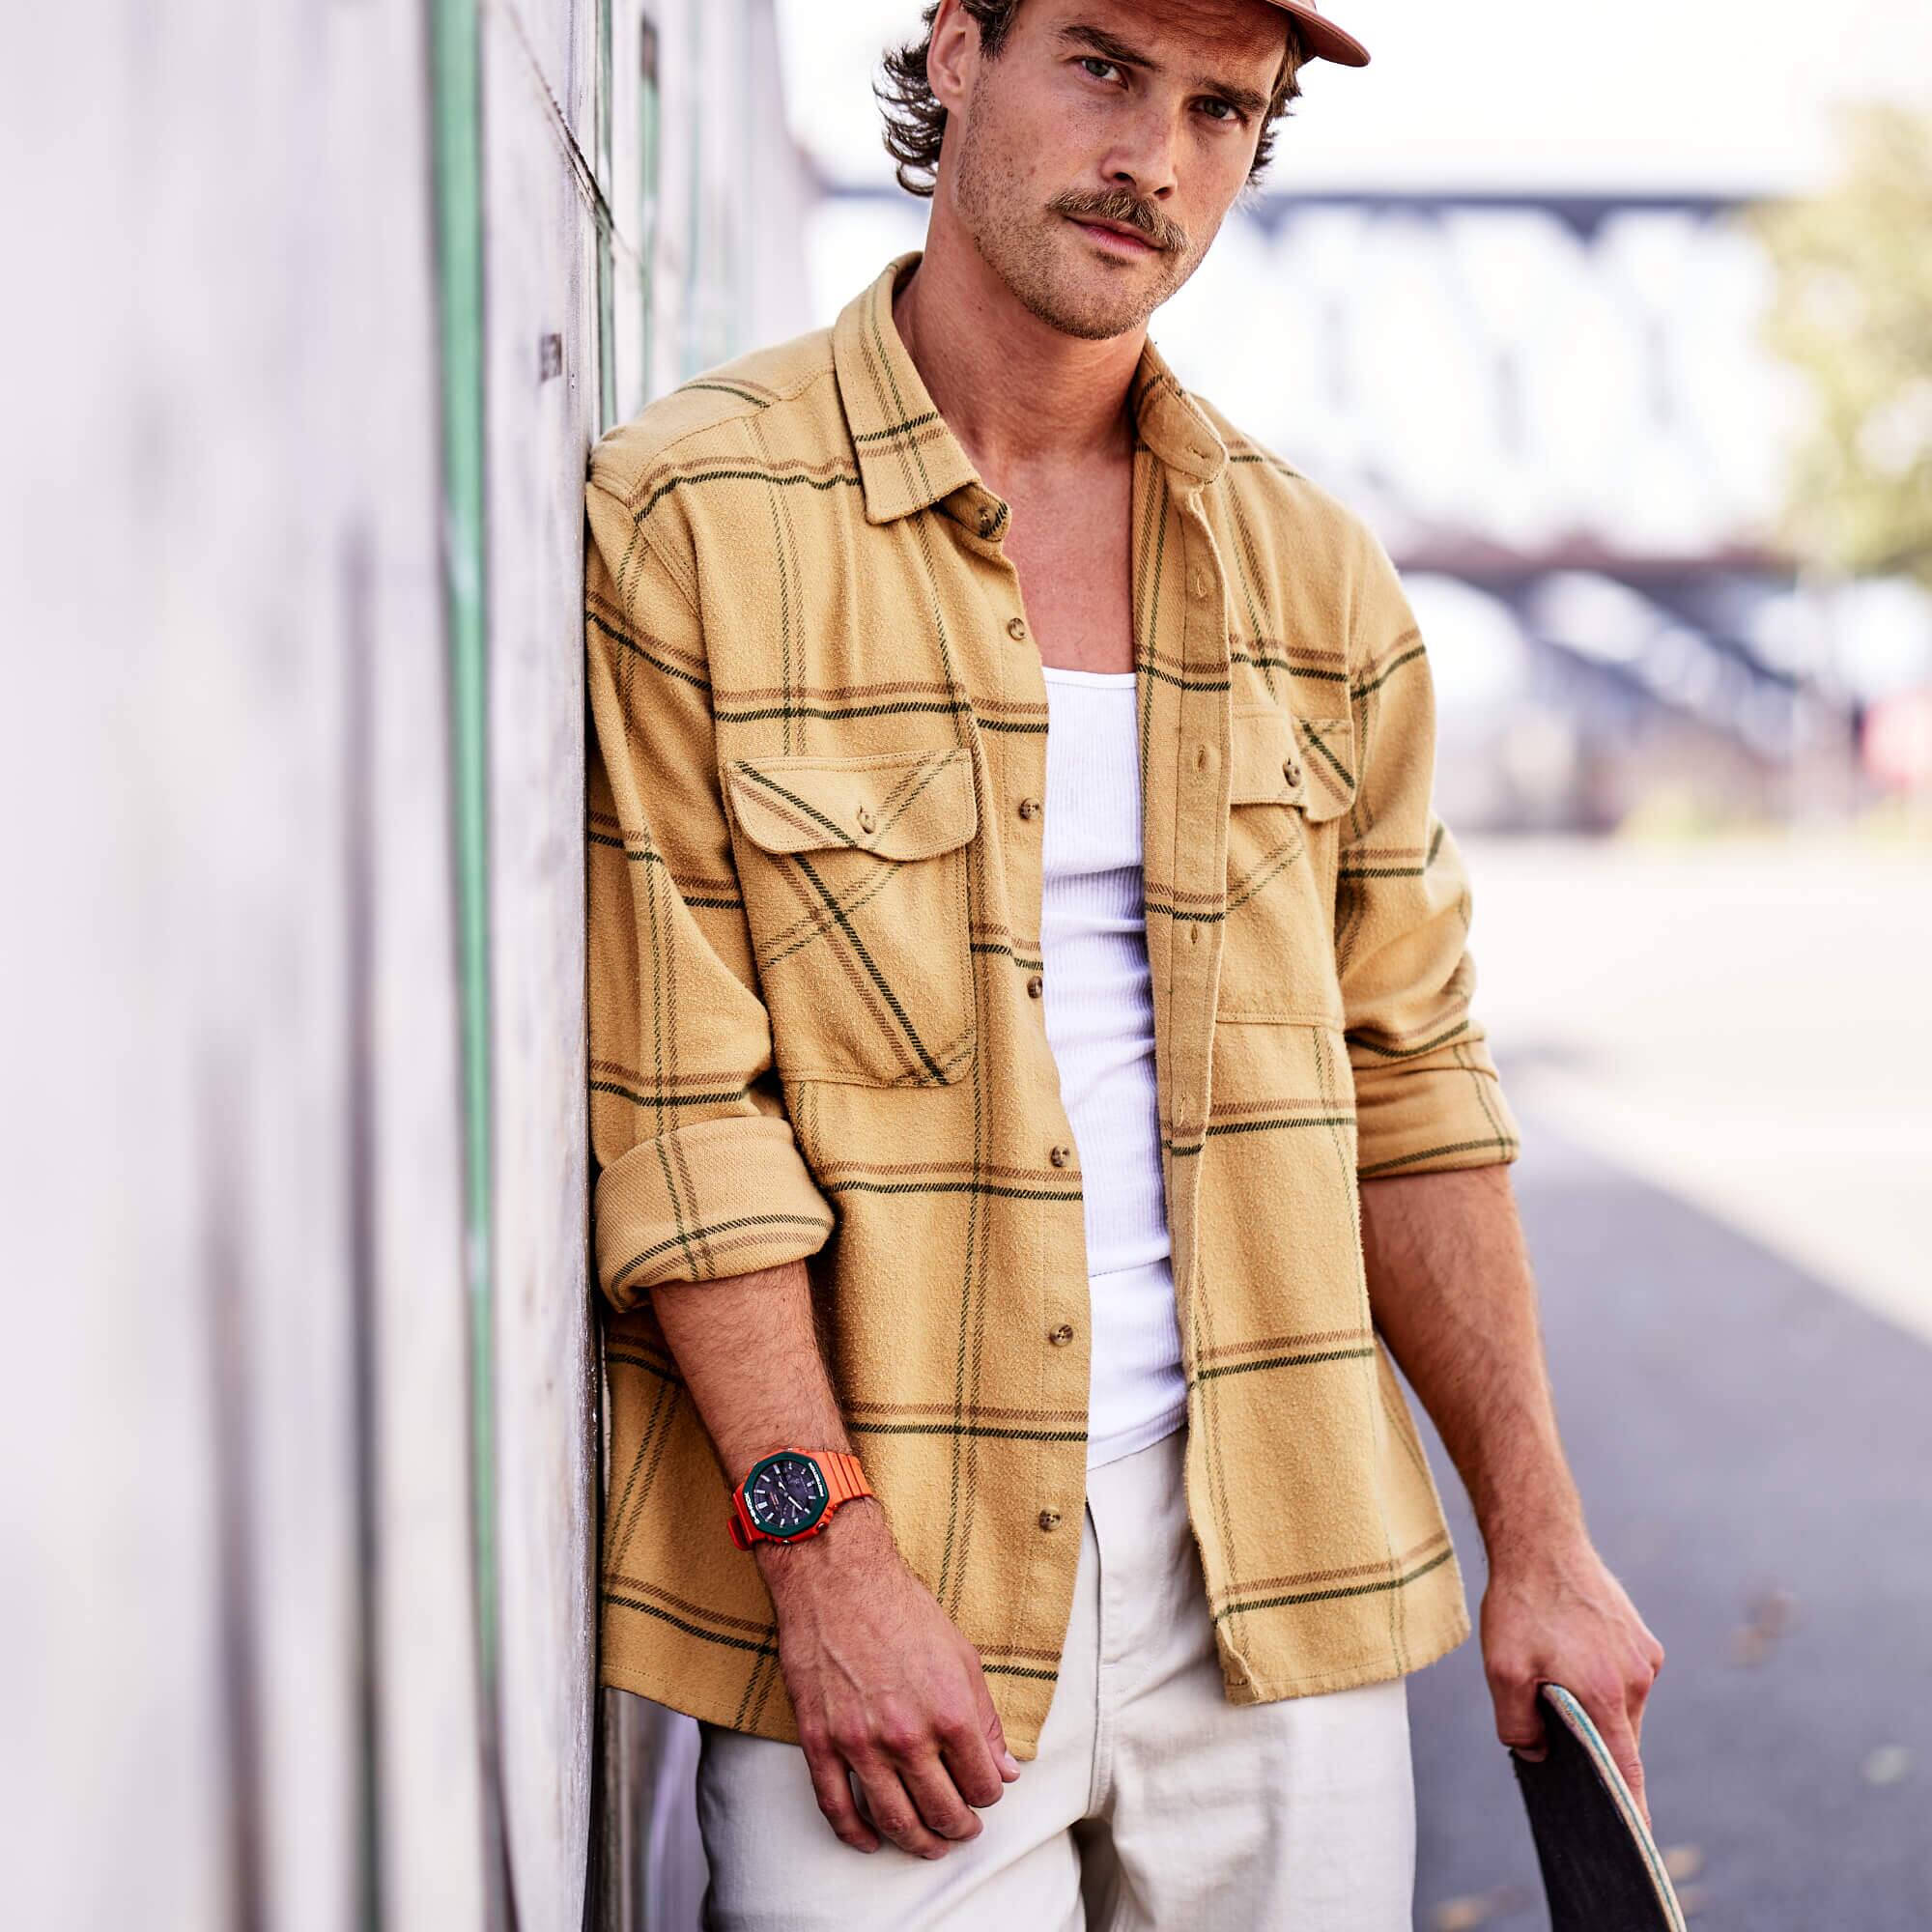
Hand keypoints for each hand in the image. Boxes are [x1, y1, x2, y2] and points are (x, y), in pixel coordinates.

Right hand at [755, 1500, 1022, 1856]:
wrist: (837, 1580)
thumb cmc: (902, 1610)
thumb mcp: (961, 1657)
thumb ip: (986, 1719)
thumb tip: (1005, 1770)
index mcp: (951, 1712)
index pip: (983, 1785)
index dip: (989, 1795)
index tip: (985, 1792)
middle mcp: (907, 1736)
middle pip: (941, 1811)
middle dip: (959, 1829)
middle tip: (962, 1831)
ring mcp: (860, 1743)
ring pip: (894, 1820)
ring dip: (917, 1842)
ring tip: (928, 1845)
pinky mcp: (820, 1742)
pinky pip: (837, 1807)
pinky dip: (855, 1835)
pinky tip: (871, 1842)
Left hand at [1479, 1529, 1666, 1830]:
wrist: (1541, 1538)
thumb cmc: (1521, 1605)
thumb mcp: (1503, 1670)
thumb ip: (1518, 1725)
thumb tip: (1537, 1753)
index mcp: (1608, 1694)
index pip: (1627, 1770)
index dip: (1631, 1809)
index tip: (1637, 1843)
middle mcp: (1637, 1678)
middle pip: (1620, 1737)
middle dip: (1593, 1746)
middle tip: (1554, 1738)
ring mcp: (1643, 1655)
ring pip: (1620, 1705)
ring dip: (1591, 1707)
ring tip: (1551, 1679)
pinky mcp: (1640, 1637)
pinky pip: (1622, 1676)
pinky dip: (1598, 1680)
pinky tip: (1565, 1655)